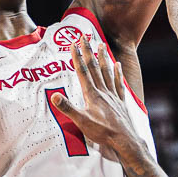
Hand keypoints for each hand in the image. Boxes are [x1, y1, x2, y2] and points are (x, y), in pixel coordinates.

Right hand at [51, 37, 139, 151]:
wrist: (124, 139)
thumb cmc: (102, 131)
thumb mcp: (81, 121)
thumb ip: (68, 108)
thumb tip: (54, 96)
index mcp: (92, 94)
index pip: (83, 71)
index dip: (77, 57)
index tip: (73, 43)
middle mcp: (102, 91)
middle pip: (94, 67)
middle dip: (88, 51)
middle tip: (84, 37)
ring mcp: (112, 95)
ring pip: (106, 71)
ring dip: (102, 57)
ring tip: (101, 44)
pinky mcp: (120, 101)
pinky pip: (118, 83)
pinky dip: (117, 72)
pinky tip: (117, 64)